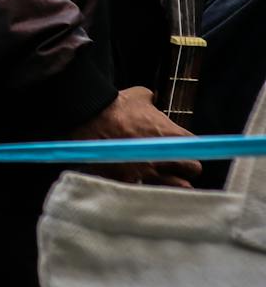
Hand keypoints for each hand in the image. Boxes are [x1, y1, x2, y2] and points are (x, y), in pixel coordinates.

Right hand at [70, 86, 199, 187]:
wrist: (89, 119)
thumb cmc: (115, 107)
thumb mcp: (139, 95)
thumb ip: (152, 101)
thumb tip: (153, 99)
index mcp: (173, 135)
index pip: (196, 147)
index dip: (188, 147)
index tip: (179, 147)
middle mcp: (167, 157)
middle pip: (193, 169)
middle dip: (184, 166)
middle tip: (172, 162)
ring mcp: (151, 172)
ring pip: (177, 186)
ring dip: (172, 182)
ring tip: (161, 177)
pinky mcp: (132, 181)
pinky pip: (149, 191)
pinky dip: (147, 188)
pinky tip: (141, 183)